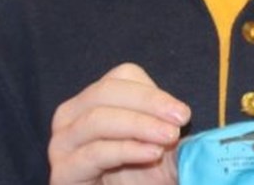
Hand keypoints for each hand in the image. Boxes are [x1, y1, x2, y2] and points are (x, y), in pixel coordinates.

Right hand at [48, 63, 189, 184]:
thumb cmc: (146, 178)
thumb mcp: (162, 145)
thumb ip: (170, 125)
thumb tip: (191, 114)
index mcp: (95, 100)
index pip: (121, 78)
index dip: (153, 94)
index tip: (182, 114)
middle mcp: (72, 117)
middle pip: (106, 92)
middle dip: (147, 105)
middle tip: (178, 123)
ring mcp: (62, 144)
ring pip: (97, 120)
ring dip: (138, 126)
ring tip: (167, 138)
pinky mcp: (62, 172)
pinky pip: (93, 152)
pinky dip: (125, 149)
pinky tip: (150, 154)